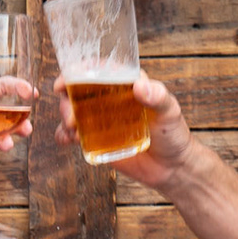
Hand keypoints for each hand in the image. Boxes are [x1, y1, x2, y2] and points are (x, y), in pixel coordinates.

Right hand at [53, 74, 192, 186]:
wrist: (172, 167)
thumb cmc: (173, 134)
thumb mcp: (170, 111)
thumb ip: (158, 97)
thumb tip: (139, 86)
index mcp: (125, 84)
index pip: (97, 70)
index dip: (77, 71)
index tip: (64, 82)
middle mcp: (109, 98)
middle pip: (78, 90)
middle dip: (67, 100)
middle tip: (71, 116)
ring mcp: (101, 119)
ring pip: (72, 111)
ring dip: (64, 117)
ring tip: (72, 130)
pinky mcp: (96, 139)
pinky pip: (73, 134)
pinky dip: (64, 135)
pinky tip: (67, 140)